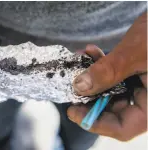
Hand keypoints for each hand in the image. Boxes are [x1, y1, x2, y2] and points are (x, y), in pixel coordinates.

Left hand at [67, 12, 146, 140]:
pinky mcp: (134, 76)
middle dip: (88, 96)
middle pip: (112, 111)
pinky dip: (100, 66)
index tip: (72, 111)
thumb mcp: (135, 53)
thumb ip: (108, 71)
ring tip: (81, 59)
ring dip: (91, 77)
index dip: (95, 123)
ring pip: (109, 92)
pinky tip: (90, 52)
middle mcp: (147, 101)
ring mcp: (141, 88)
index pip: (122, 128)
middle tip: (72, 85)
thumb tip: (79, 88)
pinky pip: (113, 78)